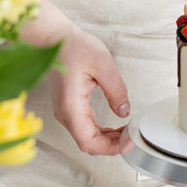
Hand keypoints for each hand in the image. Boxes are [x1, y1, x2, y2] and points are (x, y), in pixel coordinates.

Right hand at [48, 28, 129, 155]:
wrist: (54, 38)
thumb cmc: (73, 47)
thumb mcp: (103, 65)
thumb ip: (116, 90)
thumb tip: (124, 111)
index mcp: (71, 106)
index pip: (89, 142)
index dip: (110, 148)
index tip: (127, 143)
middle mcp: (65, 112)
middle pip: (88, 143)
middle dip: (111, 145)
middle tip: (132, 137)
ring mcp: (65, 111)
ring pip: (86, 137)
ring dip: (106, 139)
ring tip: (126, 132)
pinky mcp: (68, 106)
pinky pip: (84, 126)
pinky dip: (100, 131)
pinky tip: (113, 127)